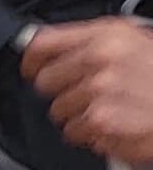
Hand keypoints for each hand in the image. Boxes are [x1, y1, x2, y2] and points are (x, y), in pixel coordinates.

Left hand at [23, 21, 152, 163]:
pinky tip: (119, 124)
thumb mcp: (137, 41)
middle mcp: (99, 61)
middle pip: (45, 81)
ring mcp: (99, 93)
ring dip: (80, 115)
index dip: (33, 59)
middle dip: (63, 90)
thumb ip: (94, 41)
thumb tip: (51, 47)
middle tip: (90, 94)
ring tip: (114, 109)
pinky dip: (94, 134)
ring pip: (59, 111)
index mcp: (107, 35)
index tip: (34, 68)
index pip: (42, 43)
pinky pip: (77, 133)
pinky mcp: (102, 123)